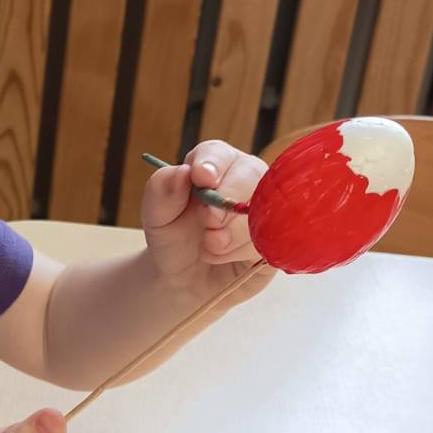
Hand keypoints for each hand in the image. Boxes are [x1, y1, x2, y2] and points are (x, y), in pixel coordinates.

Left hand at [142, 139, 268, 299]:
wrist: (187, 279)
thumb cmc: (173, 239)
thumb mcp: (156, 217)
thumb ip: (162, 191)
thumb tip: (182, 171)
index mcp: (212, 164)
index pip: (218, 153)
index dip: (212, 164)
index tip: (202, 178)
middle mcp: (243, 177)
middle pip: (249, 174)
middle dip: (227, 201)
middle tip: (208, 226)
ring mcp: (264, 204)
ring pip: (263, 206)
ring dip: (234, 232)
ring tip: (210, 247)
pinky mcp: (276, 233)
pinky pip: (273, 235)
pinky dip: (245, 250)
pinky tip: (227, 257)